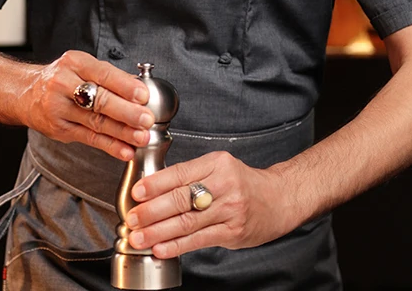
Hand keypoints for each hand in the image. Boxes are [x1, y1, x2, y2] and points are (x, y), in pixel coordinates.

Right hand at [23, 50, 151, 160]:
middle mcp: (64, 84)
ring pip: (96, 122)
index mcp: (75, 63)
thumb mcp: (81, 66)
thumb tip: (138, 88)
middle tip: (146, 119)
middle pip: (100, 100)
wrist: (26, 92)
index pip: (103, 74)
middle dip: (126, 112)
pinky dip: (109, 146)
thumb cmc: (62, 77)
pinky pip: (89, 138)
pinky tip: (124, 150)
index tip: (143, 96)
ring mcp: (60, 108)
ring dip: (122, 132)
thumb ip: (108, 76)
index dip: (125, 86)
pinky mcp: (60, 129)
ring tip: (141, 137)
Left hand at [124, 152, 289, 257]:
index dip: (155, 184)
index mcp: (217, 163)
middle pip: (181, 198)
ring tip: (139, 237)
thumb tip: (154, 188)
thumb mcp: (220, 167)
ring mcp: (230, 209)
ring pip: (187, 221)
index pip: (180, 173)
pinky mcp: (233, 231)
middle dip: (151, 211)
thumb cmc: (243, 182)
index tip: (136, 193)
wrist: (279, 198)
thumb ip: (192, 175)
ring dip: (158, 232)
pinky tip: (161, 248)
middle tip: (132, 218)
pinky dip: (177, 245)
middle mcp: (224, 184)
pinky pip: (199, 240)